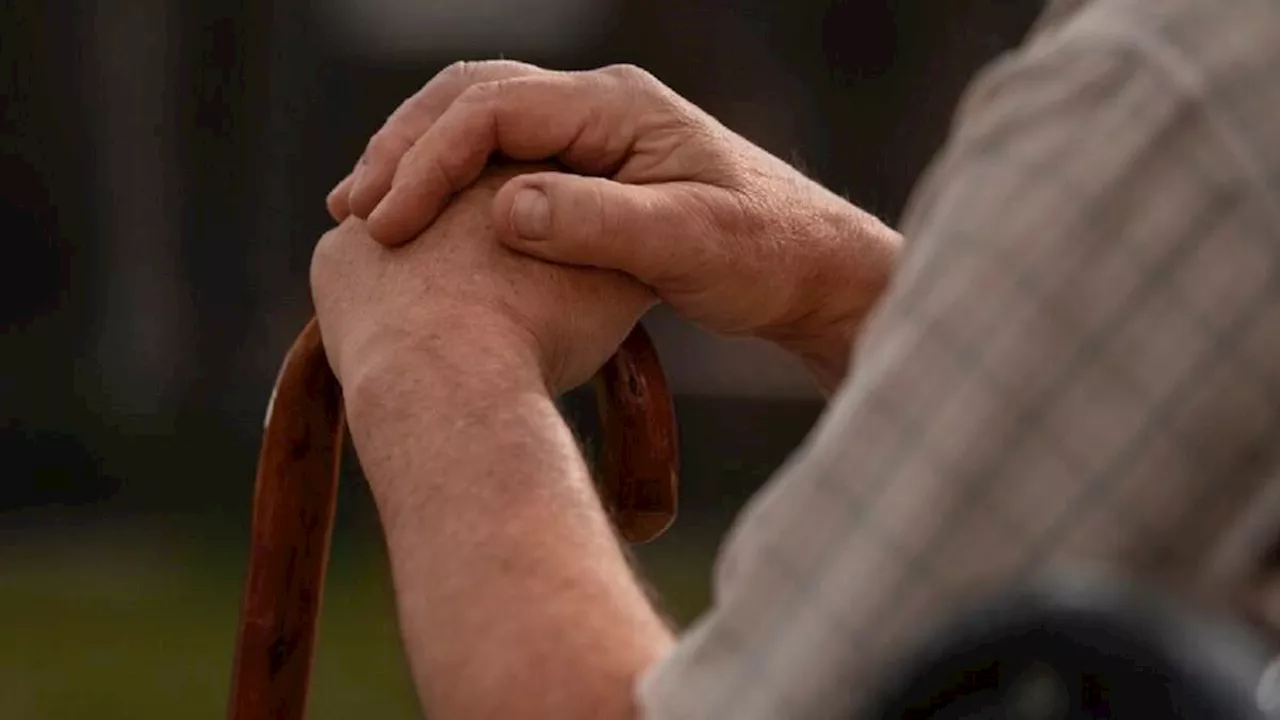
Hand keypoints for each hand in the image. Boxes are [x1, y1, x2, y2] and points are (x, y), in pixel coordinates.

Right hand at [327, 61, 900, 390]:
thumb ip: (601, 224)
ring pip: (479, 124)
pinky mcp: (592, 170)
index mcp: (619, 107)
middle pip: (472, 98)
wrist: (812, 270)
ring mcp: (594, 135)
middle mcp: (599, 106)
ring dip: (419, 162)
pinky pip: (501, 158)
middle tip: (353, 211)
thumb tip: (507, 207)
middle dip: (405, 150)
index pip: (494, 107)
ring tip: (366, 214)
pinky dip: (452, 184)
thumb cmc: (765, 254)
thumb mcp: (690, 243)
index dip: (429, 159)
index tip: (388, 222)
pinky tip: (425, 224)